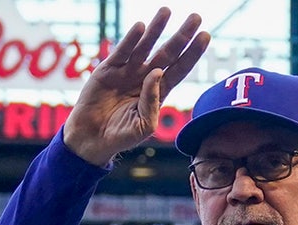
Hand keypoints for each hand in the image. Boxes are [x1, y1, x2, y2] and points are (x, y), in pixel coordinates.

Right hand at [63, 7, 209, 165]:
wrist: (92, 139)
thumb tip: (157, 73)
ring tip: (167, 11)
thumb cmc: (121, 136)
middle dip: (182, 35)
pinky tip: (141, 27)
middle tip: (196, 17)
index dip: (192, 53)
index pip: (180, 69)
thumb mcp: (143, 125)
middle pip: (168, 53)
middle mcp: (145, 78)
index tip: (205, 36)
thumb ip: (152, 102)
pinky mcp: (108, 69)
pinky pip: (122, 51)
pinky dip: (131, 39)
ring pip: (146, 46)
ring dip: (157, 29)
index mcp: (158, 92)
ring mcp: (127, 71)